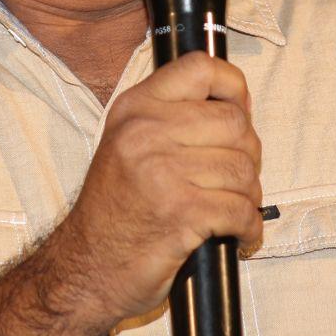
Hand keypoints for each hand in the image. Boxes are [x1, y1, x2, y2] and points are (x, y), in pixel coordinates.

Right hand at [58, 51, 262, 322]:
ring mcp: (162, 171)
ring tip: (231, 212)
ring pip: (244, 170)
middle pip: (235, 123)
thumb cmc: (116, 211)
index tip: (239, 112)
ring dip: (249, 197)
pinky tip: (239, 237)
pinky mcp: (181, 212)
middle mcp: (145, 131)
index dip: (233, 87)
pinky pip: (242, 210)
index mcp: (135, 108)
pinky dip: (249, 229)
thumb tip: (241, 103)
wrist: (86, 268)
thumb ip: (175, 117)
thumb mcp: (130, 145)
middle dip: (248, 156)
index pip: (200, 68)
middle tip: (234, 180)